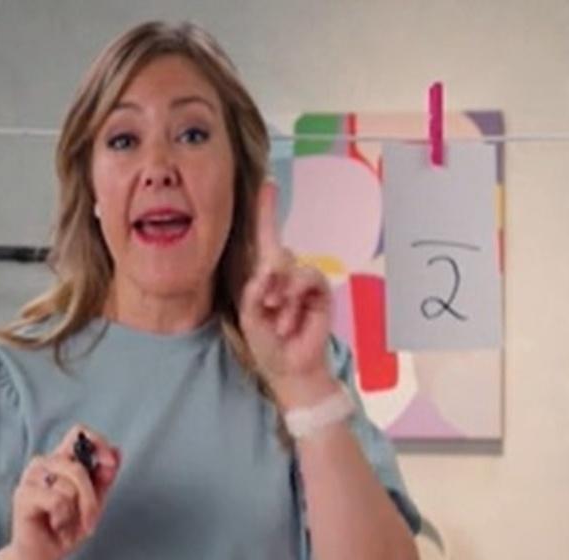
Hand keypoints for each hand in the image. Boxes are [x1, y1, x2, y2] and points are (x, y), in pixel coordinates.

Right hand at [4, 425, 121, 559]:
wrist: (42, 556)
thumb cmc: (66, 528)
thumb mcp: (94, 504)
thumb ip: (104, 479)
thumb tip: (117, 451)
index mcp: (61, 460)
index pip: (78, 433)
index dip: (97, 443)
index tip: (109, 463)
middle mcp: (44, 463)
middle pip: (78, 466)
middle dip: (90, 499)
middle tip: (88, 522)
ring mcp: (31, 477)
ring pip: (70, 485)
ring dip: (76, 513)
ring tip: (65, 524)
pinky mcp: (23, 494)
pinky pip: (57, 501)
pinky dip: (63, 519)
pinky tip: (55, 525)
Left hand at [238, 182, 338, 407]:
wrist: (289, 367)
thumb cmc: (266, 343)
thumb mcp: (249, 314)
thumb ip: (254, 289)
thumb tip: (269, 269)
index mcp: (265, 276)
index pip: (267, 237)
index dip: (266, 210)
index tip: (268, 184)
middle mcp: (285, 273)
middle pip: (275, 250)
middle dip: (266, 278)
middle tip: (265, 305)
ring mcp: (303, 280)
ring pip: (290, 263)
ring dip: (280, 292)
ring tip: (277, 316)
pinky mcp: (319, 290)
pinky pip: (308, 275)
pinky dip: (295, 295)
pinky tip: (289, 317)